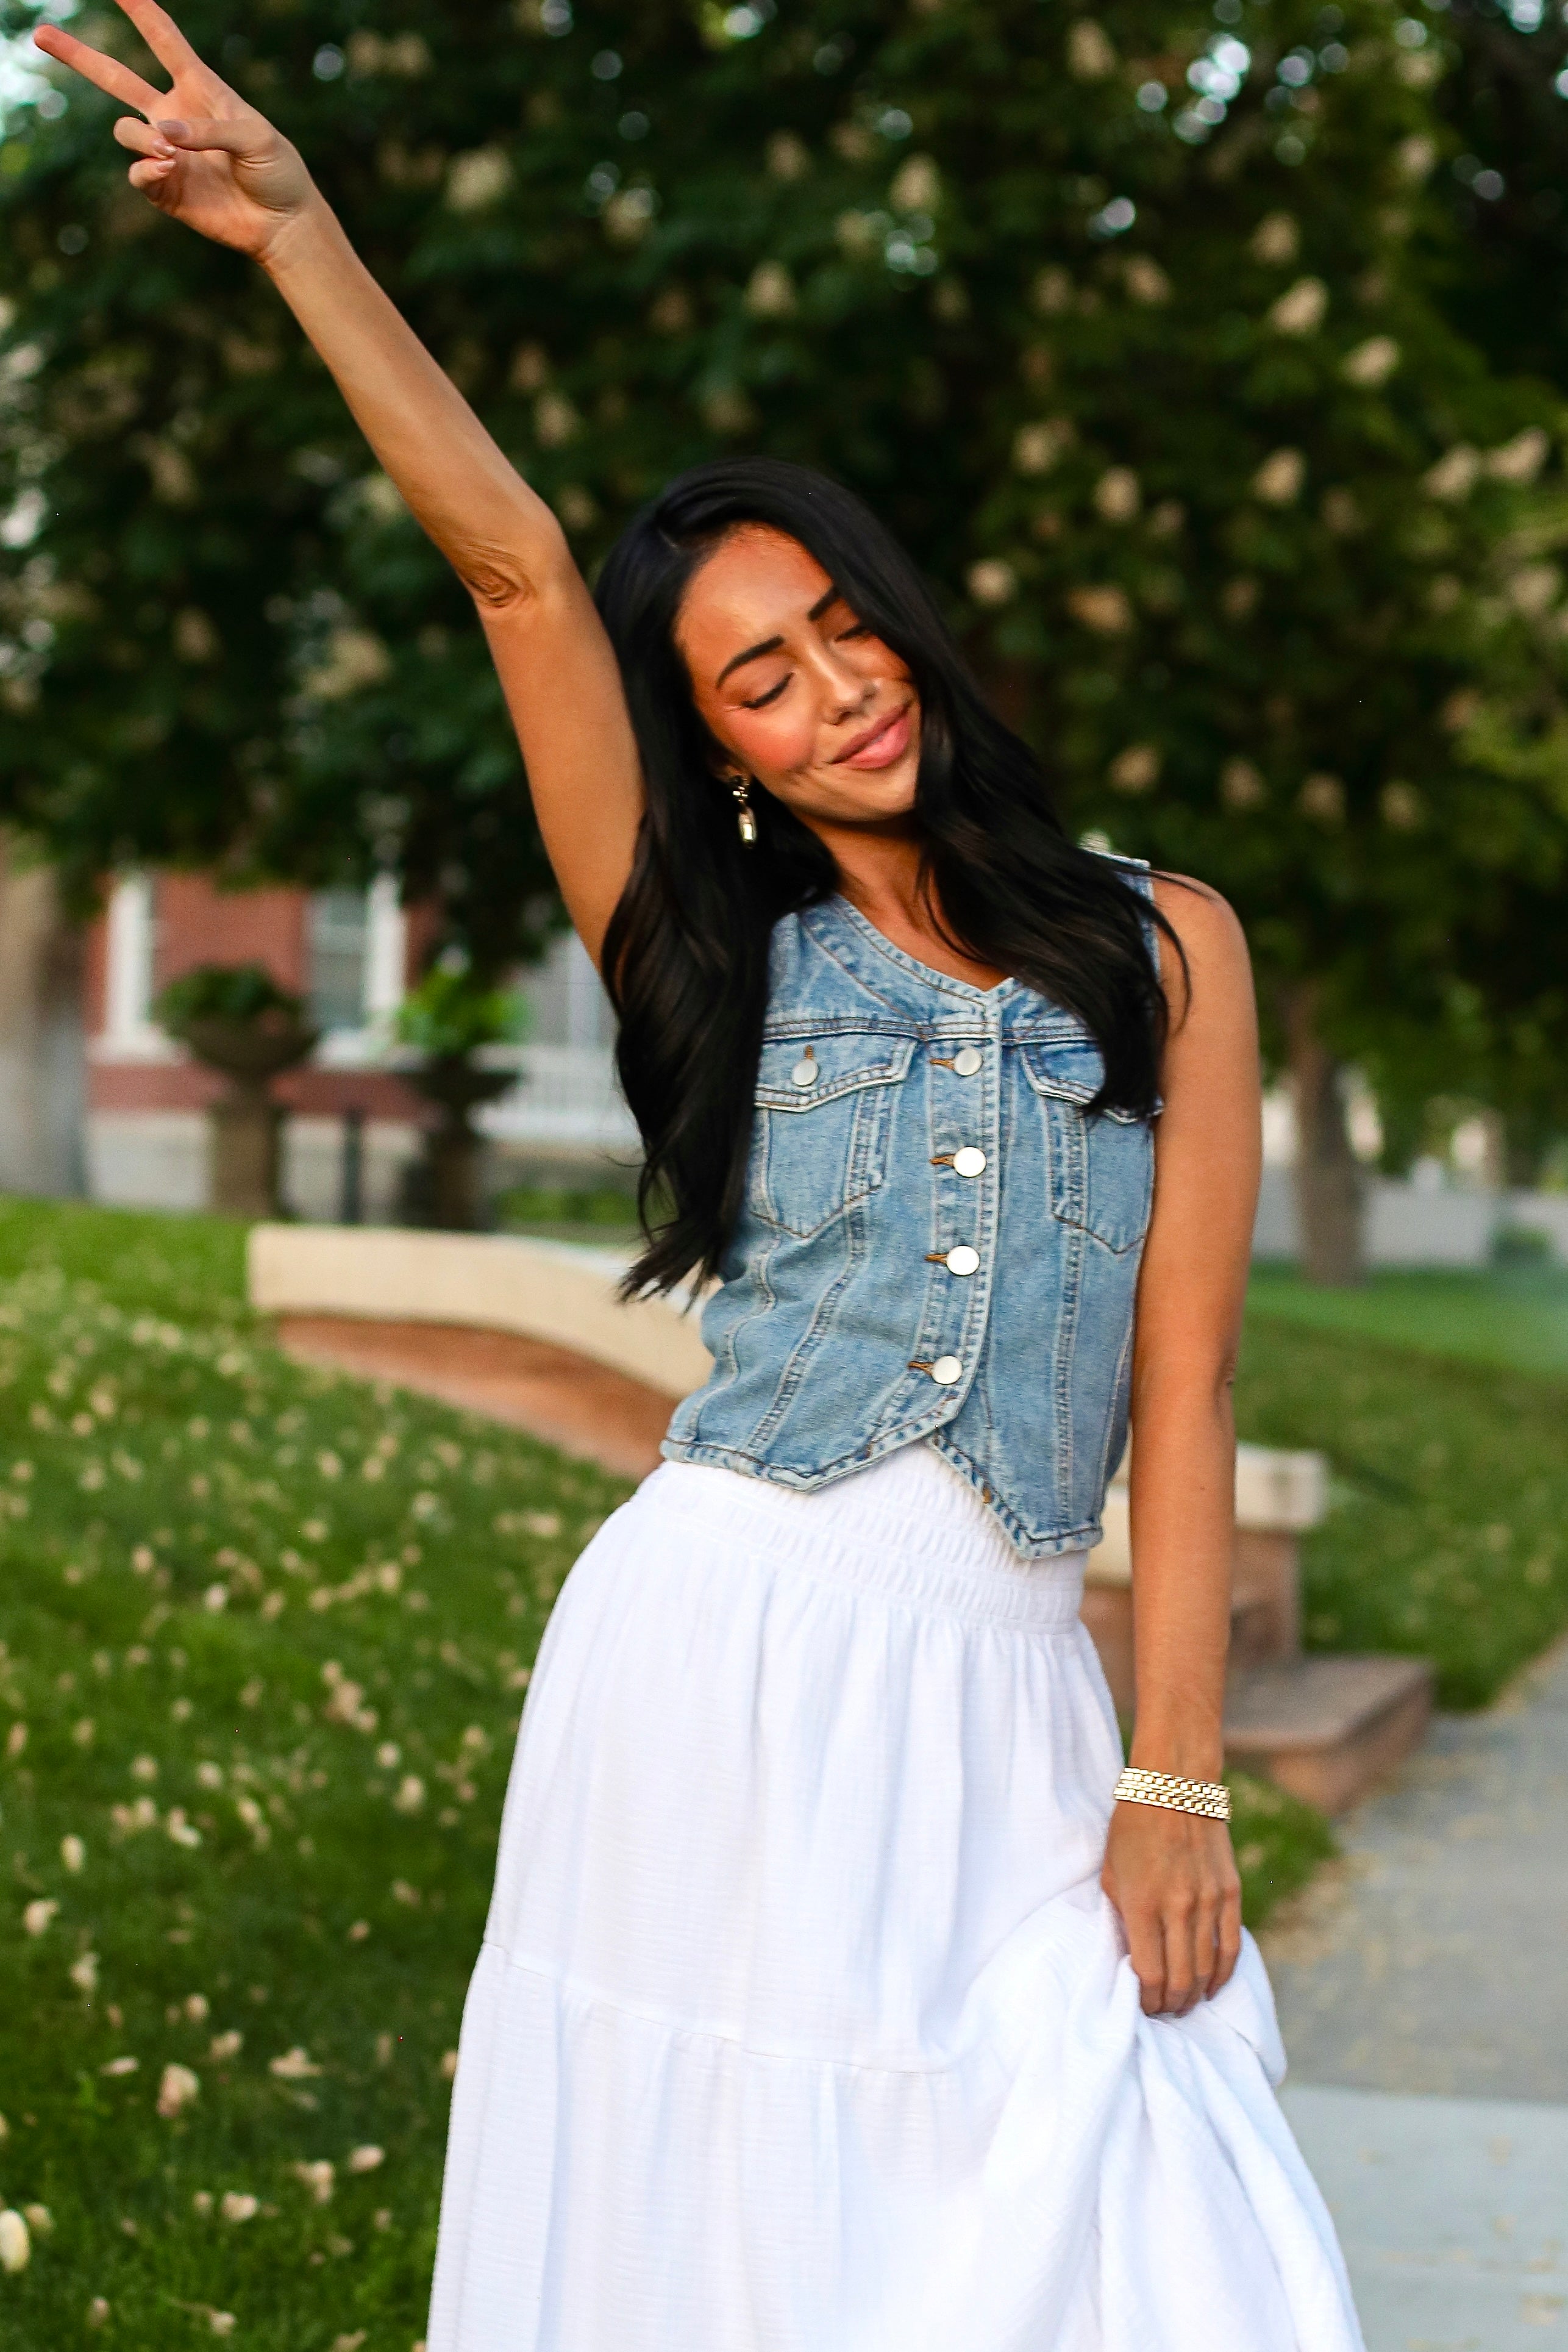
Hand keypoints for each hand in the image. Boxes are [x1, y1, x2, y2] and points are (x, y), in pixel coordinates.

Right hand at [35, 0, 315, 263]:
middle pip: (114, 77)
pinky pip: (136, 173)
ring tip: (169, 154)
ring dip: (140, 138)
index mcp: (199, 88)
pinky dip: (146, 170)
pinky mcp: (163, 188)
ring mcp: (165, 152)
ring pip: (124, 130)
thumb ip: (210, 128)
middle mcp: (173, 115)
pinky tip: (168, 172)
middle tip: (41, 34)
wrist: (282, 225)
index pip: (164, 39)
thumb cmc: (278, 171)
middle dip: (77, 56)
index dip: (140, 10)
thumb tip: (163, 135)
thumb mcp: (257, 138)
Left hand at [1100, 1797, 1241, 2016]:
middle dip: (1171, 2005)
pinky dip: (1223, 1973)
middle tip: (1164, 2010)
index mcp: (1142, 1904)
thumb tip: (1131, 1958)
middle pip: (1181, 1980)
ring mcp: (1207, 1901)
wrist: (1174, 1786)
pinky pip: (1231, 1946)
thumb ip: (1122, 1916)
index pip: (1149, 1974)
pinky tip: (1213, 1986)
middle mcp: (1177, 1907)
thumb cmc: (1132, 1828)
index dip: (1147, 1999)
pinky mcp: (1230, 1892)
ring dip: (1196, 1994)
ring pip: (1208, 1969)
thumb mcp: (1112, 1871)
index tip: (1142, 2005)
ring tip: (1185, 2002)